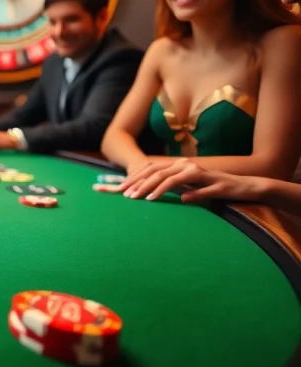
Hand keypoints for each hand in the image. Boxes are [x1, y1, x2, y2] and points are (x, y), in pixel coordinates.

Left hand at [98, 158, 269, 202]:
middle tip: (127, 195)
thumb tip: (148, 192)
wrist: (244, 187)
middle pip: (158, 172)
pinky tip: (180, 200)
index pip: (152, 169)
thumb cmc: (212, 188)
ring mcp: (202, 174)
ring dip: (157, 188)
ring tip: (144, 198)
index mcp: (179, 166)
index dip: (136, 178)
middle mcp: (187, 166)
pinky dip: (189, 194)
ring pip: (174, 179)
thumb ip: (170, 187)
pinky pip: (199, 189)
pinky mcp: (216, 184)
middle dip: (140, 183)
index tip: (121, 190)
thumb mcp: (187, 187)